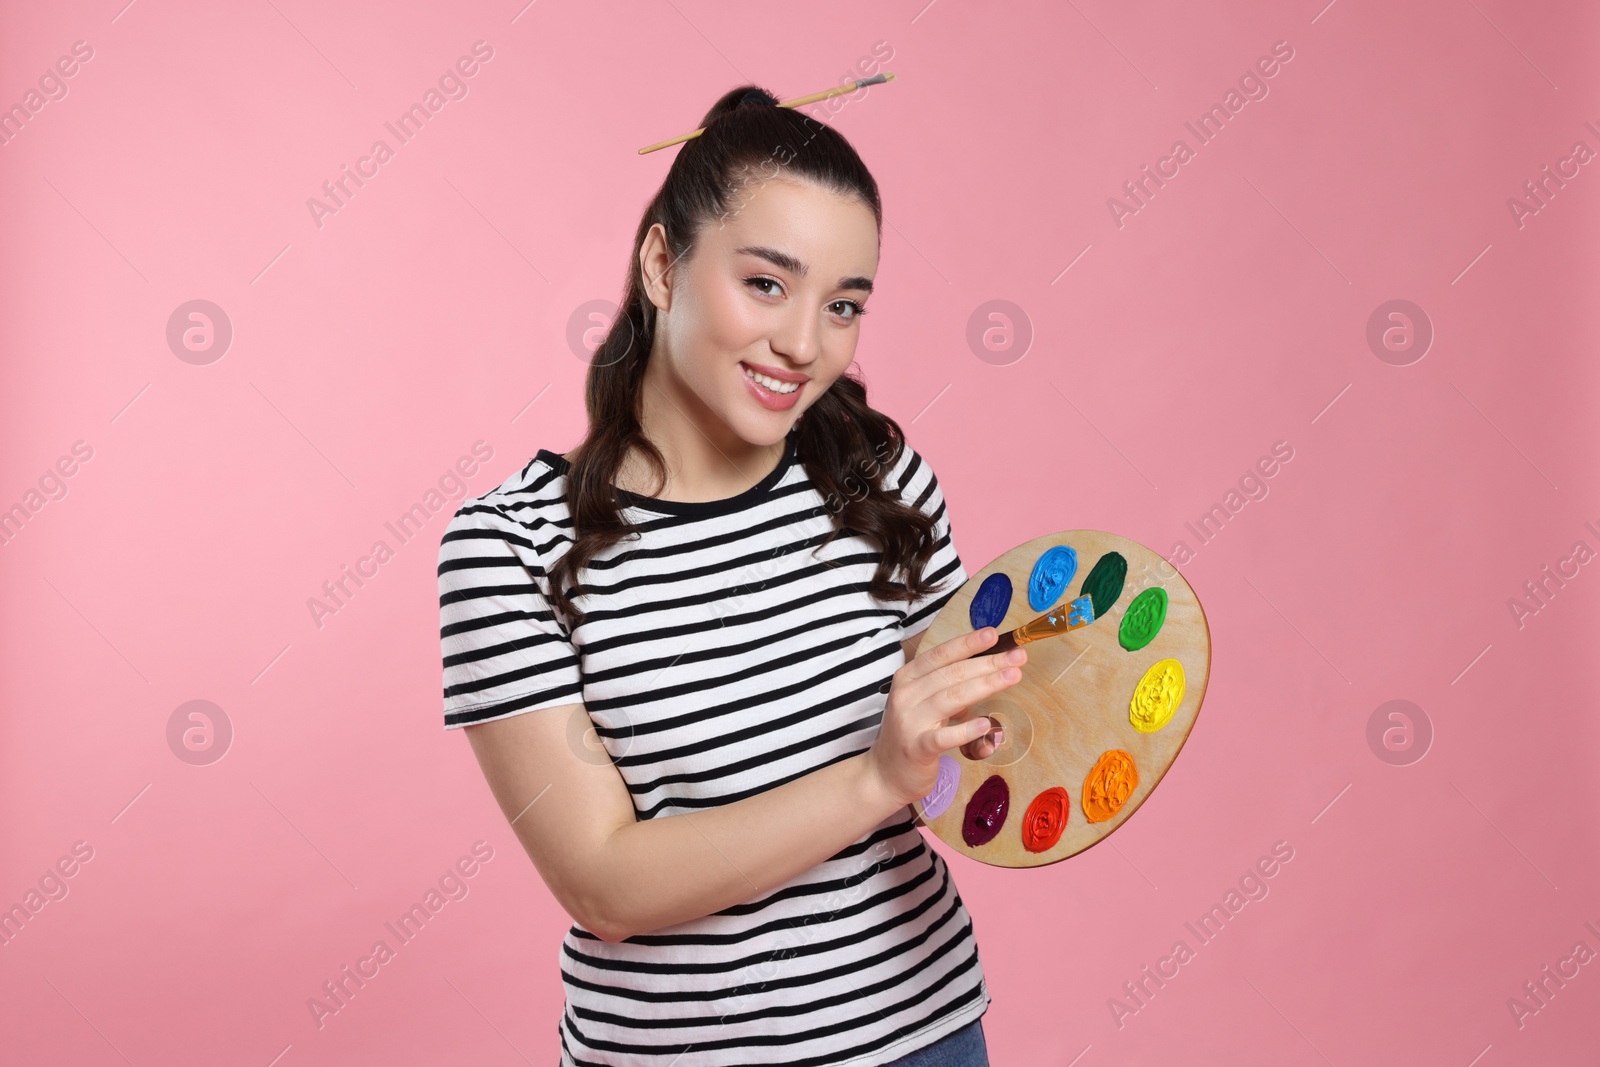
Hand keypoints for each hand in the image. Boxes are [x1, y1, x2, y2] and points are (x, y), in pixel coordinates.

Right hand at [865, 627, 1026, 808]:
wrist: (884, 774)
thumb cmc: (910, 733)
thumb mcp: (922, 702)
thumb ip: (946, 686)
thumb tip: (983, 672)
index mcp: (908, 678)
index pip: (941, 654)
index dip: (968, 643)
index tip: (994, 634)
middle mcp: (906, 695)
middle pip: (953, 673)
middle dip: (988, 662)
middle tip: (1017, 656)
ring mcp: (910, 721)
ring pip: (952, 697)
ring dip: (986, 685)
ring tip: (1012, 676)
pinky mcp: (917, 748)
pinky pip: (944, 737)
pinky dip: (966, 729)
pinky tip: (986, 724)